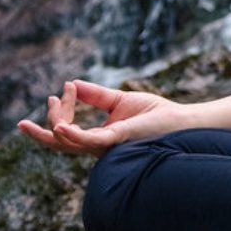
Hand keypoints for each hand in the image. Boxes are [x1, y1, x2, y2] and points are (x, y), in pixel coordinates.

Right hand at [17, 78, 188, 156]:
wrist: (182, 122)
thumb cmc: (156, 115)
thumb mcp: (120, 101)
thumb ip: (96, 95)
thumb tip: (73, 83)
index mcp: (99, 139)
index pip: (68, 127)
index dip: (62, 108)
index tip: (68, 85)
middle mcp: (99, 147)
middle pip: (61, 140)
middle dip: (48, 122)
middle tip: (50, 98)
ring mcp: (107, 146)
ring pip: (68, 143)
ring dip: (53, 126)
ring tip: (48, 107)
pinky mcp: (118, 139)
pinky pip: (89, 141)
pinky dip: (72, 135)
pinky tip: (59, 127)